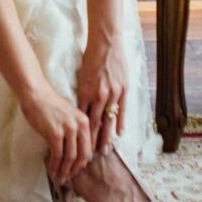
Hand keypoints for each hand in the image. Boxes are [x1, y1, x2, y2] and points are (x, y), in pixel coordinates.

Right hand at [21, 85, 93, 185]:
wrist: (35, 95)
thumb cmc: (50, 105)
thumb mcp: (70, 115)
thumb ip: (76, 129)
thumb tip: (77, 150)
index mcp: (85, 121)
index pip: (89, 148)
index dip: (82, 163)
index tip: (76, 170)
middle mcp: (80, 125)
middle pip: (82, 155)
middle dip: (75, 169)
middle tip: (68, 177)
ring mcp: (68, 129)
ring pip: (70, 157)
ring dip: (64, 170)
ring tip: (59, 177)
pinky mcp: (55, 133)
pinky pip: (57, 155)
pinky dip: (55, 165)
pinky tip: (51, 170)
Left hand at [77, 33, 129, 155]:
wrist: (106, 43)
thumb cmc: (91, 58)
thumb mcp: (82, 76)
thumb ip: (83, 93)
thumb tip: (79, 109)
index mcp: (86, 92)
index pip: (83, 119)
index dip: (81, 134)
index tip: (78, 146)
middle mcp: (99, 95)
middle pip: (95, 124)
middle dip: (92, 142)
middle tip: (90, 158)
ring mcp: (113, 93)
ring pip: (108, 120)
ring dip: (106, 137)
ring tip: (104, 151)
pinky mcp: (123, 89)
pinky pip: (122, 109)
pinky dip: (120, 122)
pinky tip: (119, 133)